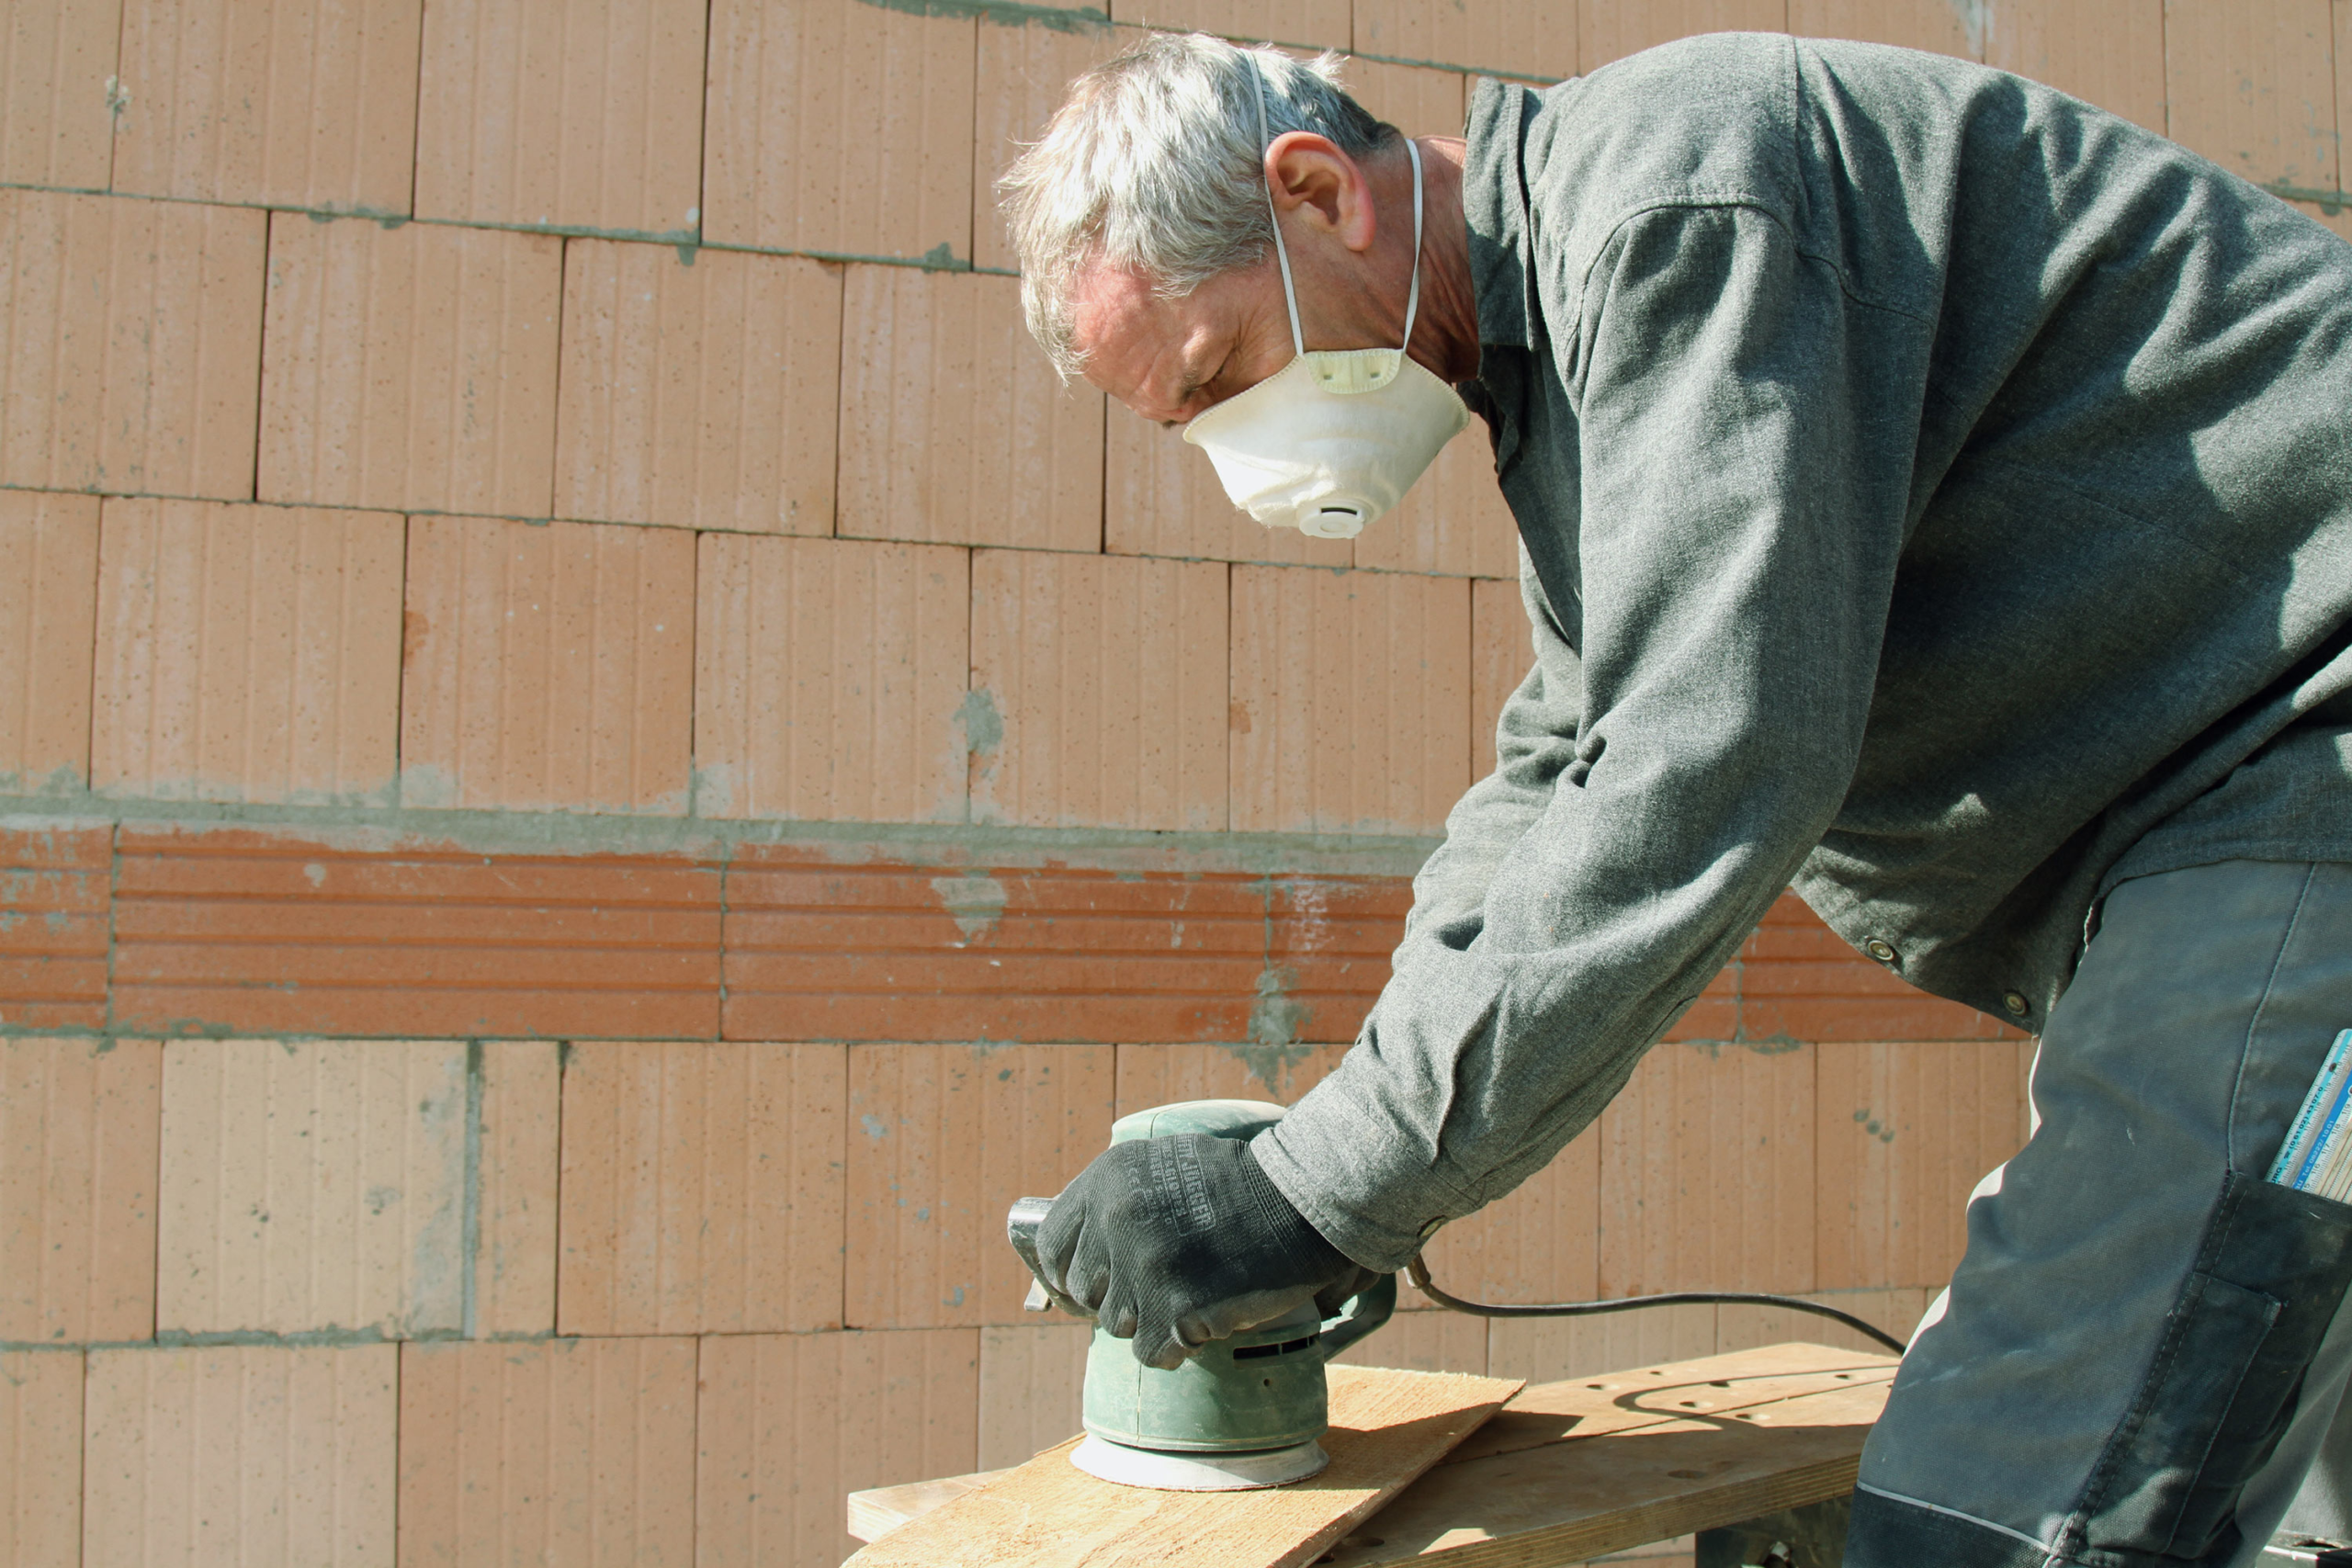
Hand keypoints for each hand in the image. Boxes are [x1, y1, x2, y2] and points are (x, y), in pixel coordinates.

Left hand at [1037, 1133, 1376, 1369]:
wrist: (1304, 1201)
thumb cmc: (1240, 1186)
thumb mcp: (1163, 1167)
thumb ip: (1116, 1203)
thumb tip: (1071, 1260)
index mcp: (1107, 1180)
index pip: (1052, 1245)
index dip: (1066, 1273)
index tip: (1087, 1289)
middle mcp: (1115, 1220)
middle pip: (1086, 1292)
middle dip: (1120, 1297)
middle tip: (1163, 1288)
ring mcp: (1144, 1267)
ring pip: (1118, 1325)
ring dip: (1153, 1321)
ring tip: (1197, 1292)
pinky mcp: (1175, 1310)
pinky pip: (1152, 1352)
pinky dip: (1178, 1346)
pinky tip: (1208, 1316)